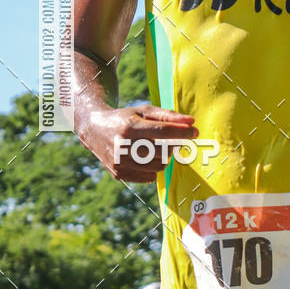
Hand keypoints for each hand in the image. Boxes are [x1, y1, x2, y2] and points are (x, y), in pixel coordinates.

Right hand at [81, 104, 197, 183]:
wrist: (94, 129)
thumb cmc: (125, 118)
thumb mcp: (144, 111)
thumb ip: (169, 116)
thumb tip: (192, 123)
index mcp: (130, 126)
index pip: (163, 132)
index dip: (182, 133)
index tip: (195, 132)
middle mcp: (122, 146)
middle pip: (162, 151)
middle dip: (173, 146)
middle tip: (173, 141)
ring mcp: (120, 162)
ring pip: (158, 166)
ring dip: (164, 158)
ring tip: (157, 148)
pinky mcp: (119, 174)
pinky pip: (149, 177)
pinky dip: (153, 169)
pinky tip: (147, 158)